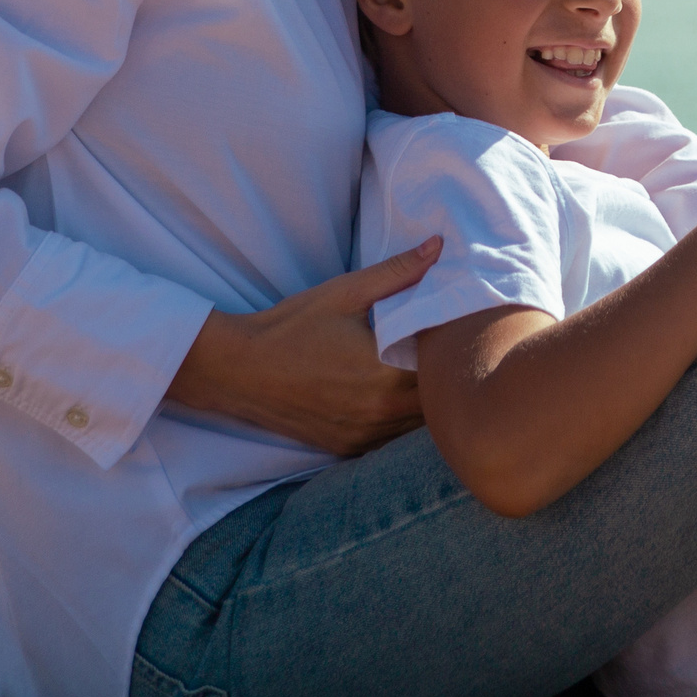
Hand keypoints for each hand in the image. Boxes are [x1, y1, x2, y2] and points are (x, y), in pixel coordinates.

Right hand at [165, 237, 438, 454]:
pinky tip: (394, 401)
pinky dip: (400, 424)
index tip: (455, 334)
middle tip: (445, 355)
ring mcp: (364, 435)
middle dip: (445, 382)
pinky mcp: (348, 449)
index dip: (455, 354)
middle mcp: (380, 411)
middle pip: (437, 405)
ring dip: (426, 407)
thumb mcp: (344, 292)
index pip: (445, 371)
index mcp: (385, 372)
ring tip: (424, 379)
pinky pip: (391, 443)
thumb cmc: (292, 327)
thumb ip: (396, 272)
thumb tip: (437, 247)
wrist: (240, 370)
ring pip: (417, 430)